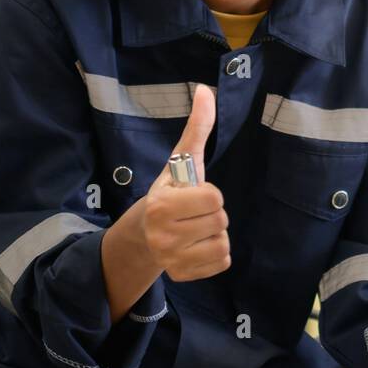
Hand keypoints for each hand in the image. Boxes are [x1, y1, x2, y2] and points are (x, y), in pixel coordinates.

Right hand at [139, 84, 229, 281]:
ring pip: (223, 243)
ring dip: (215, 234)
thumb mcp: (180, 161)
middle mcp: (164, 236)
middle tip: (194, 212)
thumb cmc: (169, 191)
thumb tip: (205, 90)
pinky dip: (216, 253)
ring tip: (195, 228)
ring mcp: (172, 260)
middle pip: (220, 221)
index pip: (214, 199)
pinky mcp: (183, 276)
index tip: (194, 194)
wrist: (144, 233)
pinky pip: (222, 262)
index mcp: (162, 205)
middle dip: (213, 213)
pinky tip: (197, 245)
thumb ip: (196, 128)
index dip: (210, 194)